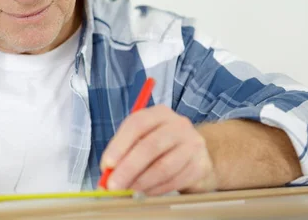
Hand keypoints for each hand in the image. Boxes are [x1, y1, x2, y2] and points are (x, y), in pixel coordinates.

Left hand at [100, 105, 216, 195]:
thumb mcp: (141, 140)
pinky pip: (174, 181)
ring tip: (128, 192)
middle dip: (128, 168)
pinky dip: (155, 190)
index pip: (137, 124)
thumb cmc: (160, 146)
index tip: (107, 165)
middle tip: (113, 185)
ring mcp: (193, 145)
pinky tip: (145, 194)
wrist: (197, 155)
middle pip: (150, 146)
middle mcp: (178, 125)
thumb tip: (106, 172)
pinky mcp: (200, 165)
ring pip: (163, 167)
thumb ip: (123, 152)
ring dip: (141, 183)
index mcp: (159, 113)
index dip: (119, 145)